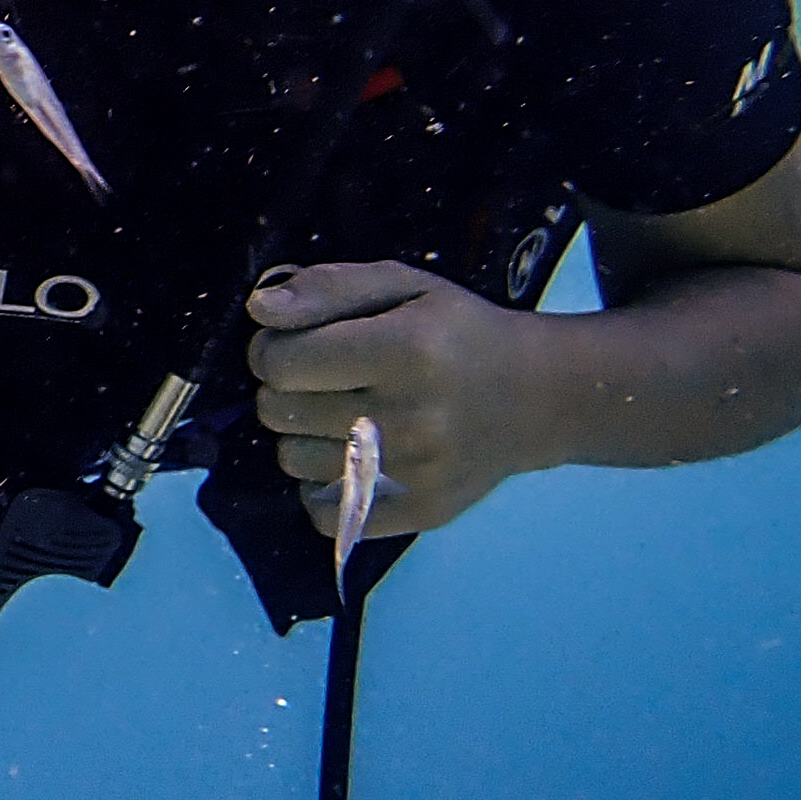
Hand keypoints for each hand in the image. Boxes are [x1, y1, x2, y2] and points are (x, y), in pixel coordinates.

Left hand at [248, 259, 552, 539]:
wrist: (540, 396)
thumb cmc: (461, 332)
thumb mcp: (404, 286)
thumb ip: (328, 288)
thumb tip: (260, 310)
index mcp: (406, 350)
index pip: (282, 362)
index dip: (270, 349)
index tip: (290, 344)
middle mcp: (410, 417)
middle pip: (279, 412)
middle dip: (283, 389)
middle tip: (320, 378)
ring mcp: (415, 473)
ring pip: (293, 462)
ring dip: (300, 435)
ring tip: (340, 414)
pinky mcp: (420, 513)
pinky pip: (324, 513)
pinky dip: (319, 488)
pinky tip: (346, 459)